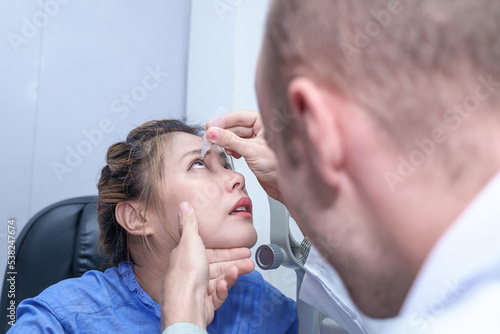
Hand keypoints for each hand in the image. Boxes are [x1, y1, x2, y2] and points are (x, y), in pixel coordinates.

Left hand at [161, 202, 253, 329]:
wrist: (185, 306)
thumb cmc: (186, 276)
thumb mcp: (190, 241)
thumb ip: (189, 223)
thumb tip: (183, 205)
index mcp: (186, 257)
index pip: (209, 251)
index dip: (225, 249)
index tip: (240, 247)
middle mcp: (190, 273)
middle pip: (216, 265)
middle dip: (234, 261)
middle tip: (248, 259)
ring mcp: (196, 290)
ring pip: (219, 279)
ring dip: (233, 273)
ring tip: (247, 268)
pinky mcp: (202, 304)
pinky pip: (216, 294)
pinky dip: (223, 288)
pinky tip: (225, 284)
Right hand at [206, 110, 280, 200]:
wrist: (284, 187)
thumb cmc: (278, 167)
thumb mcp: (251, 151)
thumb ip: (230, 141)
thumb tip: (213, 133)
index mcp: (266, 123)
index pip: (240, 116)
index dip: (223, 121)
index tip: (210, 126)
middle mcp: (263, 130)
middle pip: (236, 126)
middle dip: (223, 132)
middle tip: (210, 138)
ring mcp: (258, 141)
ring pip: (237, 137)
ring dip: (227, 142)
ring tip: (219, 146)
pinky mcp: (255, 152)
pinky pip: (239, 146)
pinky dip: (232, 149)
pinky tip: (231, 153)